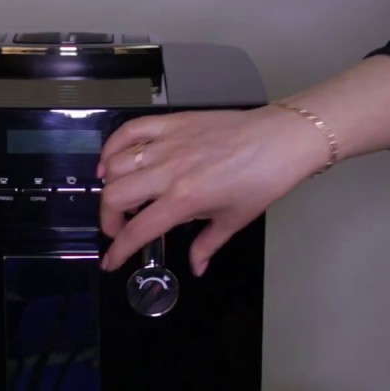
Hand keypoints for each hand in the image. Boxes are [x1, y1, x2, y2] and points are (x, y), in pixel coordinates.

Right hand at [94, 104, 328, 274]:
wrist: (281, 140)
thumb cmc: (263, 180)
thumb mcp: (234, 220)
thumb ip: (207, 245)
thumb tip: (196, 267)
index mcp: (184, 200)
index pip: (138, 230)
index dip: (118, 251)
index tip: (111, 261)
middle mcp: (169, 171)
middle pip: (115, 196)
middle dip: (108, 219)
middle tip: (119, 228)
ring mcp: (167, 144)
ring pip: (116, 164)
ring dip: (110, 185)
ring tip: (117, 196)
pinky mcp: (172, 123)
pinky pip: (130, 131)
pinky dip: (113, 146)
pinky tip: (111, 161)